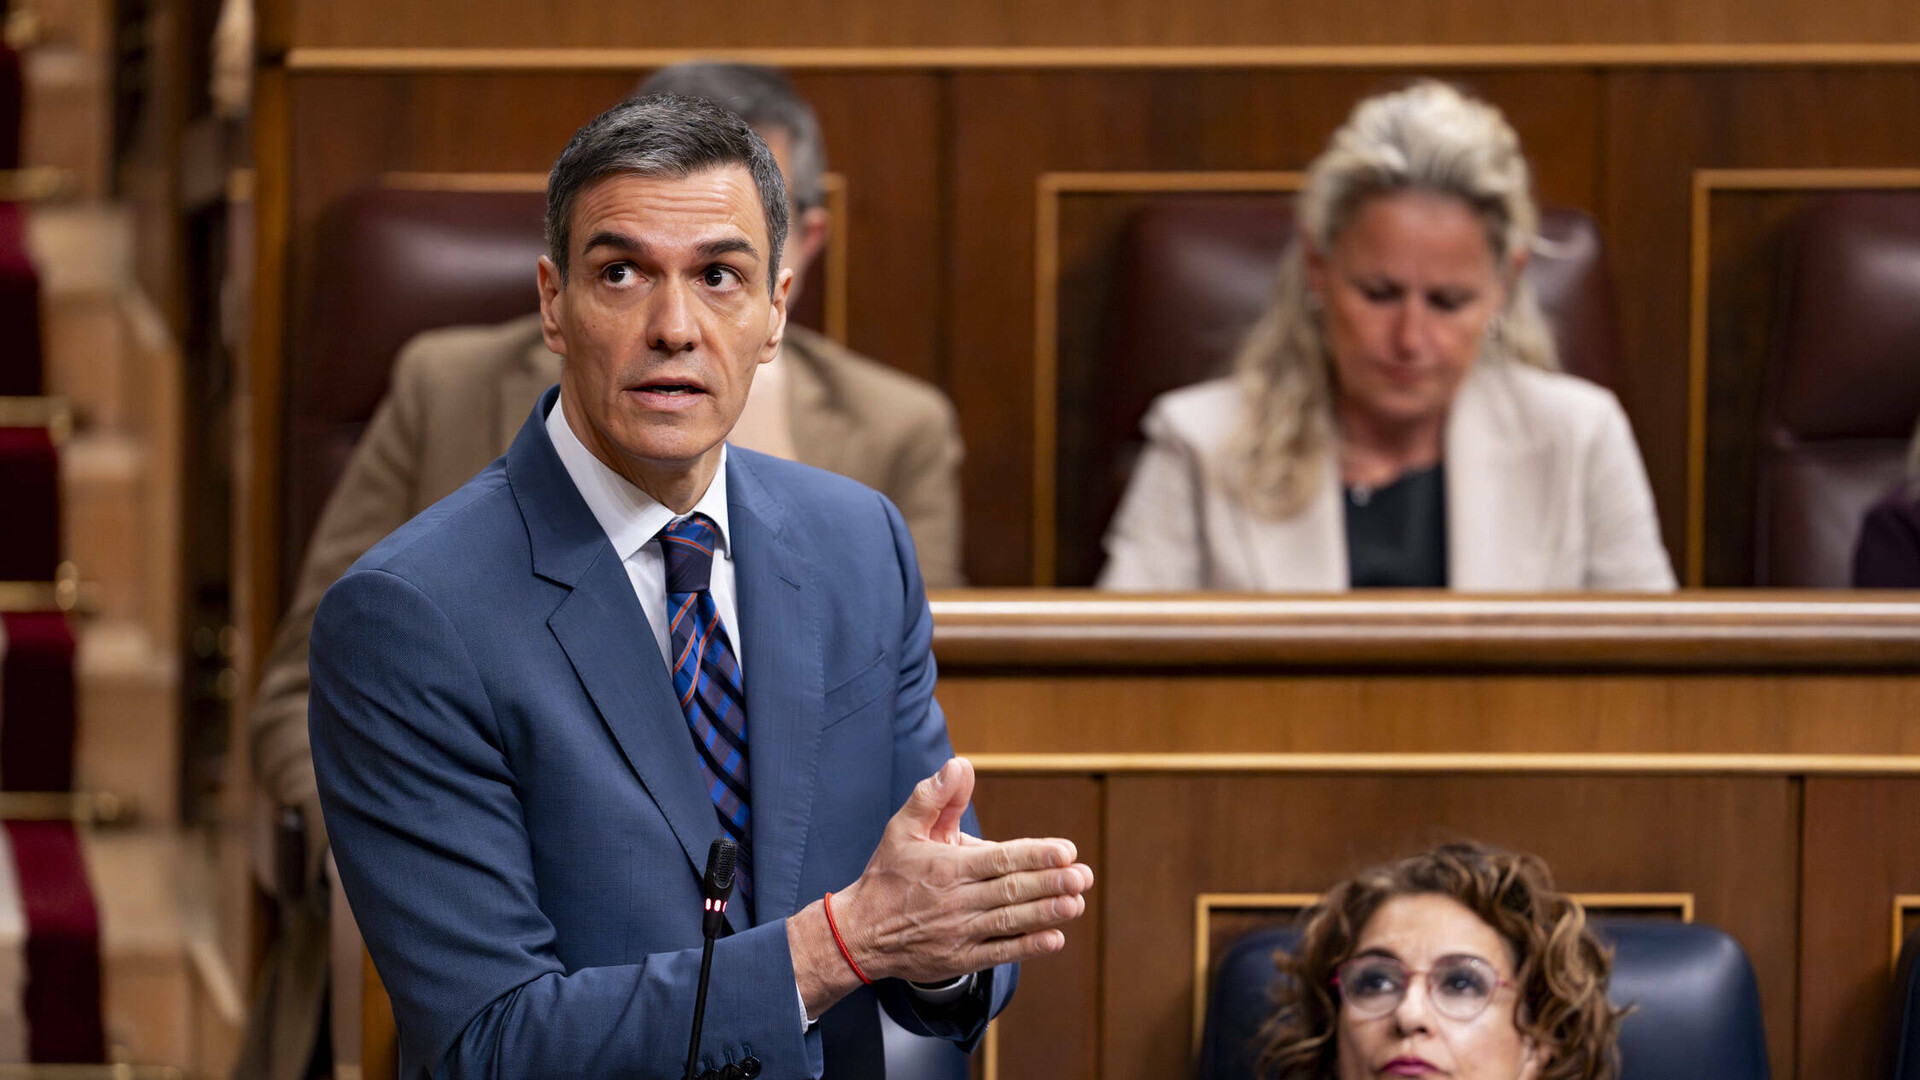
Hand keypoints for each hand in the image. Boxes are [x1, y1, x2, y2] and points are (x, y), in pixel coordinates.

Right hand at [834, 757, 1093, 983]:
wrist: (859, 933)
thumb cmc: (887, 876)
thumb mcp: (902, 828)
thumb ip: (934, 796)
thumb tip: (960, 765)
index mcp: (946, 866)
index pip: (999, 859)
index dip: (1035, 855)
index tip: (1066, 851)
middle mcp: (956, 900)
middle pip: (1011, 890)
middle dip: (1051, 883)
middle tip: (1083, 876)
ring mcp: (958, 932)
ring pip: (1010, 921)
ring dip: (1046, 913)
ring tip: (1077, 903)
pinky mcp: (959, 959)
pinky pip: (999, 952)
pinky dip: (1028, 947)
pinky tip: (1055, 938)